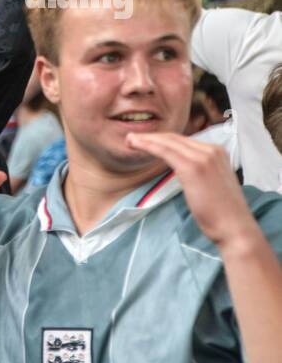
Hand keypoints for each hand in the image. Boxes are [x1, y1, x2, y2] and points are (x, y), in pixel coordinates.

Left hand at [125, 132, 256, 248]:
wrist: (234, 226)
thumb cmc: (221, 212)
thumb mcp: (211, 183)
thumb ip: (199, 172)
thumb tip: (181, 170)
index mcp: (218, 152)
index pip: (184, 141)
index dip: (163, 139)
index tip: (145, 141)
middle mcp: (212, 150)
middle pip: (175, 138)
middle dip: (152, 137)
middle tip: (131, 138)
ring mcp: (203, 157)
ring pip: (168, 142)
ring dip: (146, 139)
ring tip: (129, 141)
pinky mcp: (192, 167)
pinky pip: (165, 151)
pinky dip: (148, 146)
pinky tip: (136, 145)